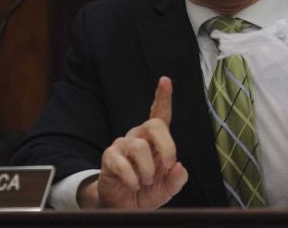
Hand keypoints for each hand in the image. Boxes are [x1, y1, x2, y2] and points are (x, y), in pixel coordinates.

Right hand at [78, 76, 188, 207]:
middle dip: (167, 145)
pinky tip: (134, 185)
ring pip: (139, 147)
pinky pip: (121, 163)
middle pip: (153, 125)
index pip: (159, 114)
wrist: (124, 207)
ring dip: (148, 169)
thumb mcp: (168, 188)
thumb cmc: (147, 191)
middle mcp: (138, 137)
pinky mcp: (109, 158)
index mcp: (155, 140)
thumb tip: (178, 167)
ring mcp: (122, 146)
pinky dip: (132, 178)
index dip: (163, 97)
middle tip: (168, 165)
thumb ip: (177, 178)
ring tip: (146, 181)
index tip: (165, 80)